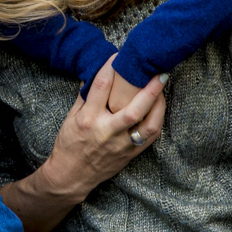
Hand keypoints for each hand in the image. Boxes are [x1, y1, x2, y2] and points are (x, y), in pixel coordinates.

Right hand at [39, 56, 165, 199]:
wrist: (71, 176)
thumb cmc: (69, 145)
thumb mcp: (70, 119)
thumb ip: (84, 98)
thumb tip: (95, 75)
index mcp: (88, 120)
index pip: (101, 88)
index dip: (111, 68)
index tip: (120, 55)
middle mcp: (106, 132)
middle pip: (133, 109)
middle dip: (149, 90)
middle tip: (159, 72)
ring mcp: (121, 145)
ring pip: (148, 125)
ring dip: (159, 105)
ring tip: (163, 88)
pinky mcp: (130, 154)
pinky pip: (150, 137)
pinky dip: (158, 120)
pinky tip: (159, 107)